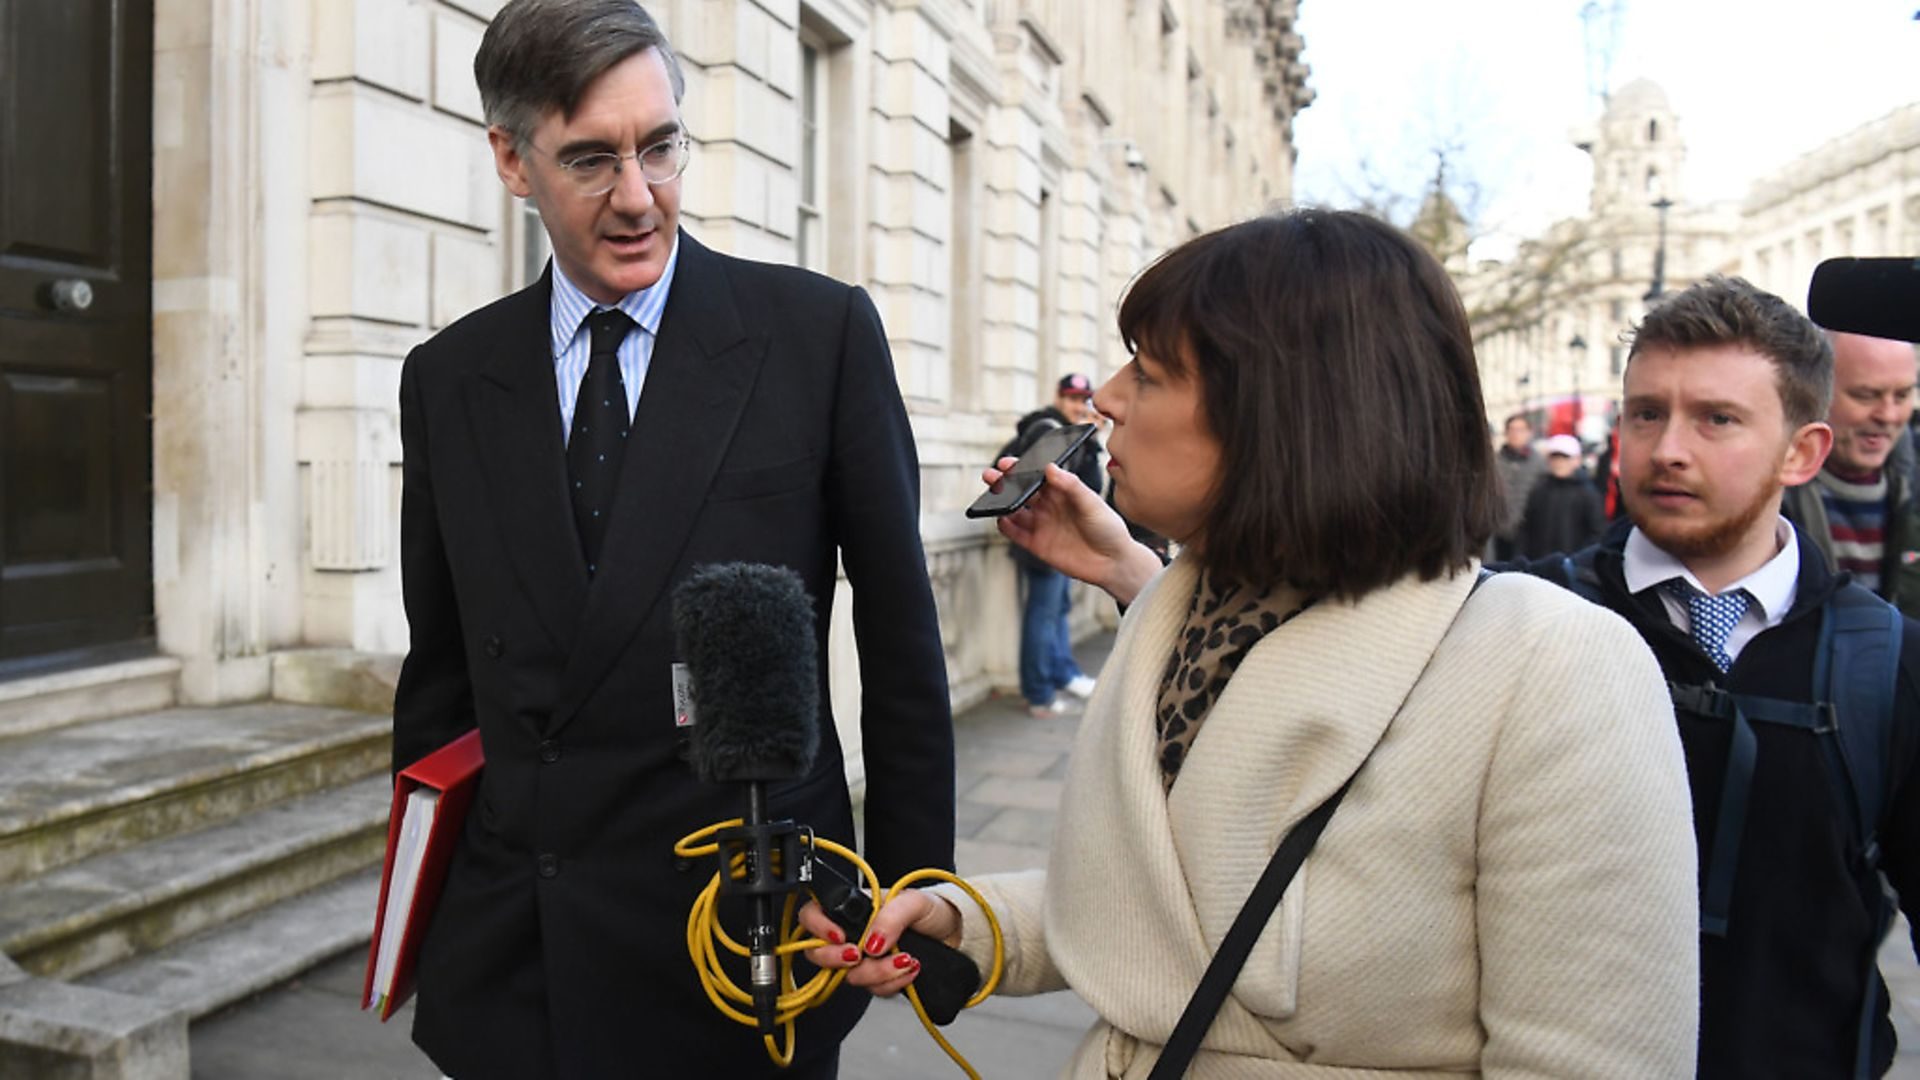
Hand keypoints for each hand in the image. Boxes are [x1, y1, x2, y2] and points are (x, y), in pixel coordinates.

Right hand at [796, 890, 961, 996]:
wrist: (954, 933)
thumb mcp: (914, 902)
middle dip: (838, 960)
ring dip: (877, 973)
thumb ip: (890, 916)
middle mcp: (851, 934)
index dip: (816, 927)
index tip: (839, 937)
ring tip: (907, 960)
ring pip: (849, 977)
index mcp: (852, 909)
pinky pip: (873, 990)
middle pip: (820, 954)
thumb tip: (871, 943)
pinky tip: (911, 970)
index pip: (812, 915)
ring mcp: (862, 960)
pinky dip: (893, 984)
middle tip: (860, 956)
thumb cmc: (930, 910)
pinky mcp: (878, 980)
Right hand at [986, 458, 1162, 605]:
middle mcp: (1049, 506)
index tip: (1008, 463)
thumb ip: (1071, 485)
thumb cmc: (1108, 529)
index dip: (1021, 468)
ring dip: (1002, 503)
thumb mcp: (1092, 503)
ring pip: (1015, 511)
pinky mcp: (1038, 544)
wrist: (1114, 563)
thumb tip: (1050, 468)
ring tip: (993, 497)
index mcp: (1062, 492)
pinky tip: (1001, 520)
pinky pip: (1016, 533)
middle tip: (991, 476)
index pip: (1036, 475)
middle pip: (1021, 491)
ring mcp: (1042, 525)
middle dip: (1004, 482)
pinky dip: (1006, 527)